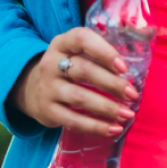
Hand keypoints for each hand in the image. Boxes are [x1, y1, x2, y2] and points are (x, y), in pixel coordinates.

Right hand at [9, 27, 137, 136]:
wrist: (32, 89)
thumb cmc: (67, 69)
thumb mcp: (76, 53)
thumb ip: (100, 55)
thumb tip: (135, 73)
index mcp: (62, 43)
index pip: (81, 39)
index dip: (104, 51)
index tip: (123, 67)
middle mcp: (51, 63)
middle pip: (84, 70)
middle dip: (112, 83)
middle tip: (133, 94)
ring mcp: (47, 88)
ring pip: (80, 97)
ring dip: (107, 107)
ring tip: (128, 114)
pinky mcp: (47, 111)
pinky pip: (73, 120)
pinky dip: (96, 126)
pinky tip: (114, 129)